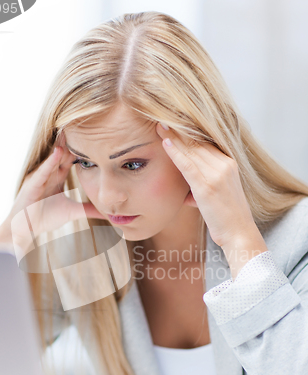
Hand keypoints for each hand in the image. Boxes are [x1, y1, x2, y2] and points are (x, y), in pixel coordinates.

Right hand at [0, 131, 104, 251]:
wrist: (25, 228)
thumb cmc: (45, 217)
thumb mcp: (73, 211)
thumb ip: (89, 210)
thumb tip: (108, 213)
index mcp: (58, 176)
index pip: (73, 158)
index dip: (84, 148)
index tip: (99, 137)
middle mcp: (49, 173)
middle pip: (64, 153)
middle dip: (74, 140)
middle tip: (89, 125)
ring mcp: (40, 177)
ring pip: (54, 158)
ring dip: (63, 145)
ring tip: (74, 129)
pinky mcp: (32, 184)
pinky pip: (43, 171)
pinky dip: (51, 162)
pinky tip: (59, 152)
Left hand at [156, 123, 258, 248]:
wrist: (238, 233)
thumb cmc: (226, 218)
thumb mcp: (217, 195)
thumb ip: (202, 186)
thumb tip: (187, 192)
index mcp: (229, 164)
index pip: (205, 143)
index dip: (188, 133)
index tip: (174, 123)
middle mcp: (224, 165)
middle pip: (198, 143)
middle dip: (179, 130)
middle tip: (162, 118)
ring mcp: (216, 175)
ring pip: (192, 151)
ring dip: (174, 137)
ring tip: (159, 126)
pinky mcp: (207, 187)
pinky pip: (188, 166)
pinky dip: (176, 153)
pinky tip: (166, 144)